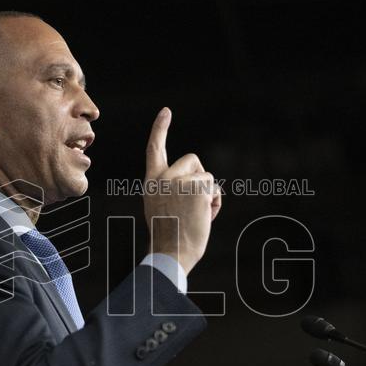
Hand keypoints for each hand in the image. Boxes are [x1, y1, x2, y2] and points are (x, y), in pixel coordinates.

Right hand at [143, 107, 221, 274]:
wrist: (172, 253)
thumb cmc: (170, 236)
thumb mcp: (161, 207)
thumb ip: (171, 188)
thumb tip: (196, 181)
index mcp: (151, 182)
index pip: (154, 149)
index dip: (160, 129)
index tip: (166, 111)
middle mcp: (163, 178)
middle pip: (192, 159)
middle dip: (200, 176)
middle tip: (194, 202)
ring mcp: (179, 181)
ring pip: (205, 175)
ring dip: (207, 193)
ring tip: (196, 214)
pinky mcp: (196, 187)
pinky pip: (214, 187)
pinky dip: (214, 202)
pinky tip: (204, 216)